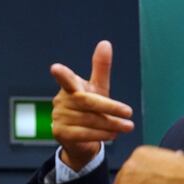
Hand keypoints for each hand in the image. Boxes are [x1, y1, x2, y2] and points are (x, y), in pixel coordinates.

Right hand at [50, 41, 134, 170]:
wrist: (80, 140)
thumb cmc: (90, 110)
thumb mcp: (98, 88)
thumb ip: (101, 68)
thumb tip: (105, 43)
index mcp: (70, 87)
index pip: (66, 79)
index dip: (61, 74)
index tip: (55, 68)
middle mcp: (61, 101)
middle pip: (87, 102)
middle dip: (110, 107)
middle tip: (128, 112)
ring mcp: (59, 117)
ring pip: (89, 119)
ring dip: (111, 124)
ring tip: (126, 126)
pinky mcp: (60, 133)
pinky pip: (83, 133)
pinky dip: (101, 134)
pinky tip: (113, 134)